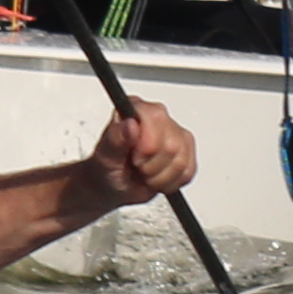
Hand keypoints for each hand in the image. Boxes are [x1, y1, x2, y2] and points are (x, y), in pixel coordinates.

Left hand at [76, 101, 198, 213]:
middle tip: (137, 167)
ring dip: (160, 177)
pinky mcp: (186, 149)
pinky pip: (188, 172)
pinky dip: (170, 182)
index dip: (148, 145)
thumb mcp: (104, 156)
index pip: (156, 117)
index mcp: (135, 109)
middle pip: (172, 144)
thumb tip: (130, 123)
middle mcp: (157, 115)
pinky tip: (157, 177)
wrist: (112, 184)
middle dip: (152, 166)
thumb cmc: (106, 168)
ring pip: (181, 161)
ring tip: (145, 174)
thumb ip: (115, 138)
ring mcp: (175, 131)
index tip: (135, 159)